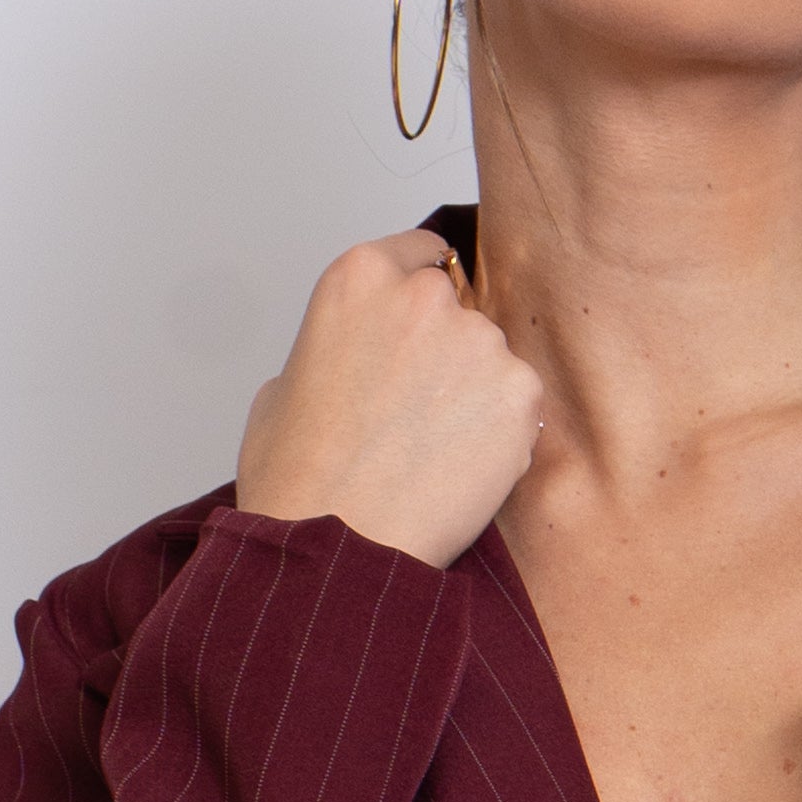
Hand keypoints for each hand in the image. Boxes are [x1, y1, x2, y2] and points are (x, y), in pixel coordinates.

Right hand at [233, 232, 542, 566]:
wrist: (339, 547)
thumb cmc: (302, 481)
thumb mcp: (282, 387)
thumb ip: (333, 347)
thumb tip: (356, 359)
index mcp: (359, 278)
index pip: (419, 254)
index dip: (423, 292)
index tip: (426, 319)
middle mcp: (423, 297)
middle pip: (459, 310)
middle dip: (446, 353)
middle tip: (418, 414)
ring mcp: (477, 341)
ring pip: (492, 360)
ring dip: (476, 396)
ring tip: (433, 453)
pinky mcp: (518, 392)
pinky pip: (520, 406)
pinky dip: (502, 435)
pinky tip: (460, 469)